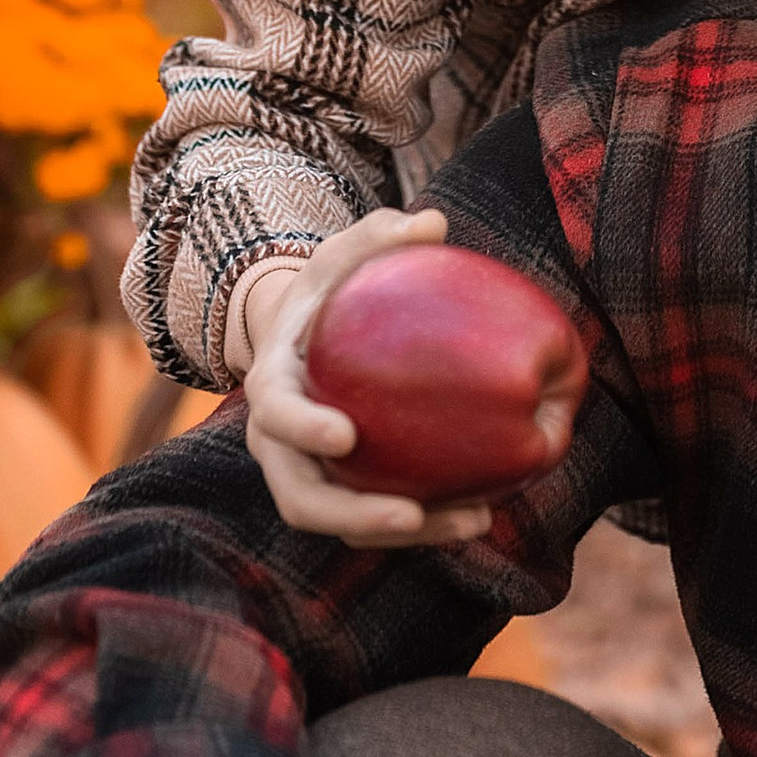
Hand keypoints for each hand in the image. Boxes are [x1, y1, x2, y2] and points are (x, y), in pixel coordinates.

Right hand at [239, 212, 492, 547]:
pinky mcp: (346, 494)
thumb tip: (432, 222)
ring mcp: (311, 476)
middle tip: (409, 515)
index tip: (346, 436)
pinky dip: (427, 525)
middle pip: (302, 498)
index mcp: (273, 386)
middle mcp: (281, 446)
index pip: (276, 414)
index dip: (303, 430)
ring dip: (403, 535)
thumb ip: (381, 236)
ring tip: (472, 522)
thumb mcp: (346, 255)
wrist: (308, 341)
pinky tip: (483, 513)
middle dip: (352, 515)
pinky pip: (379, 520)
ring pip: (345, 525)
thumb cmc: (332, 292)